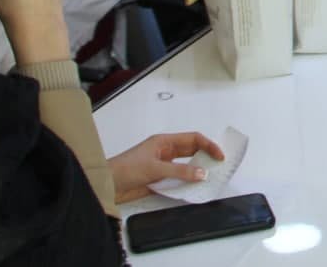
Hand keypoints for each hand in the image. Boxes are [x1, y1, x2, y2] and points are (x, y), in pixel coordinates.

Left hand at [109, 132, 224, 203]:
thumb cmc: (125, 169)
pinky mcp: (159, 180)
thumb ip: (180, 171)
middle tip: (220, 166)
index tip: (219, 156)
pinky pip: (178, 180)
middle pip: (192, 151)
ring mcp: (163, 166)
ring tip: (210, 178)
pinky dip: (187, 183)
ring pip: (186, 166)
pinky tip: (194, 188)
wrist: (106, 185)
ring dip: (197, 171)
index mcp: (164, 141)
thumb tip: (202, 173)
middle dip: (206, 157)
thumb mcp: (155, 168)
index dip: (209, 145)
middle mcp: (165, 152)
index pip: (193, 139)